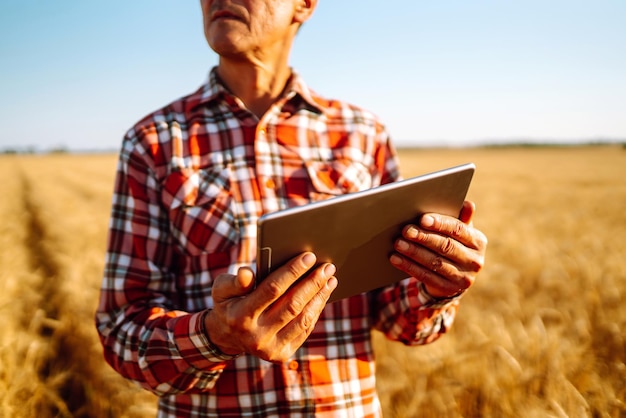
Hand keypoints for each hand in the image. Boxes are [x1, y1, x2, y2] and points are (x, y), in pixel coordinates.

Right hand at [204, 252, 336, 362]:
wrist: (226, 337)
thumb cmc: (229, 303)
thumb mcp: (222, 289)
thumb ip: (234, 281)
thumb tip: (247, 273)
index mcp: (241, 316)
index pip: (272, 289)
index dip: (292, 271)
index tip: (309, 256)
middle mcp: (256, 336)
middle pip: (292, 305)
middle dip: (313, 283)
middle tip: (327, 266)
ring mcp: (270, 349)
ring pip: (303, 319)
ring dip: (320, 297)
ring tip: (330, 279)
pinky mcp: (281, 355)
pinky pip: (304, 330)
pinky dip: (316, 310)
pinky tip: (323, 295)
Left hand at [390, 201, 486, 298]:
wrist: (453, 276)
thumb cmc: (452, 244)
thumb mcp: (458, 232)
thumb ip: (460, 218)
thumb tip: (467, 204)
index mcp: (478, 241)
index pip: (458, 229)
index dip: (440, 224)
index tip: (422, 219)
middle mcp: (474, 260)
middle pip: (445, 246)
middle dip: (424, 237)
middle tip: (406, 230)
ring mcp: (463, 278)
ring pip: (435, 262)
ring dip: (414, 252)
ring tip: (398, 243)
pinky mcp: (448, 289)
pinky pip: (426, 276)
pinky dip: (409, 266)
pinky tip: (396, 258)